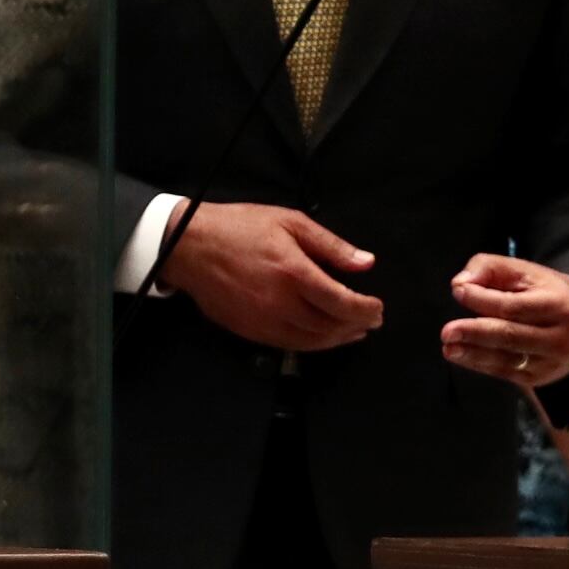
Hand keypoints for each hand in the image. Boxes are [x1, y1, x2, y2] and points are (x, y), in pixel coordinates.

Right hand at [155, 201, 381, 351]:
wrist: (190, 247)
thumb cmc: (241, 227)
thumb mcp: (290, 222)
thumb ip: (331, 246)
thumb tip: (366, 263)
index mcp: (294, 273)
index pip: (342, 303)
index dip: (366, 309)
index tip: (378, 307)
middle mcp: (281, 304)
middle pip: (331, 327)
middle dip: (357, 326)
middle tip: (372, 320)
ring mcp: (264, 322)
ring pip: (312, 342)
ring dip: (338, 339)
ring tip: (354, 331)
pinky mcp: (250, 332)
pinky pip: (290, 345)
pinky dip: (313, 344)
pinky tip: (323, 336)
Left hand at [443, 252, 568, 389]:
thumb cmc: (545, 292)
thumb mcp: (525, 272)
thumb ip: (490, 268)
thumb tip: (461, 283)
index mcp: (559, 305)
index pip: (514, 305)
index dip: (483, 299)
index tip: (459, 292)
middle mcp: (559, 337)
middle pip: (510, 335)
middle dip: (475, 333)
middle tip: (447, 332)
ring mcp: (551, 361)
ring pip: (506, 359)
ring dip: (473, 353)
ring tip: (449, 347)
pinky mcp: (540, 377)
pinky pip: (505, 372)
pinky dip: (480, 364)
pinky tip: (462, 355)